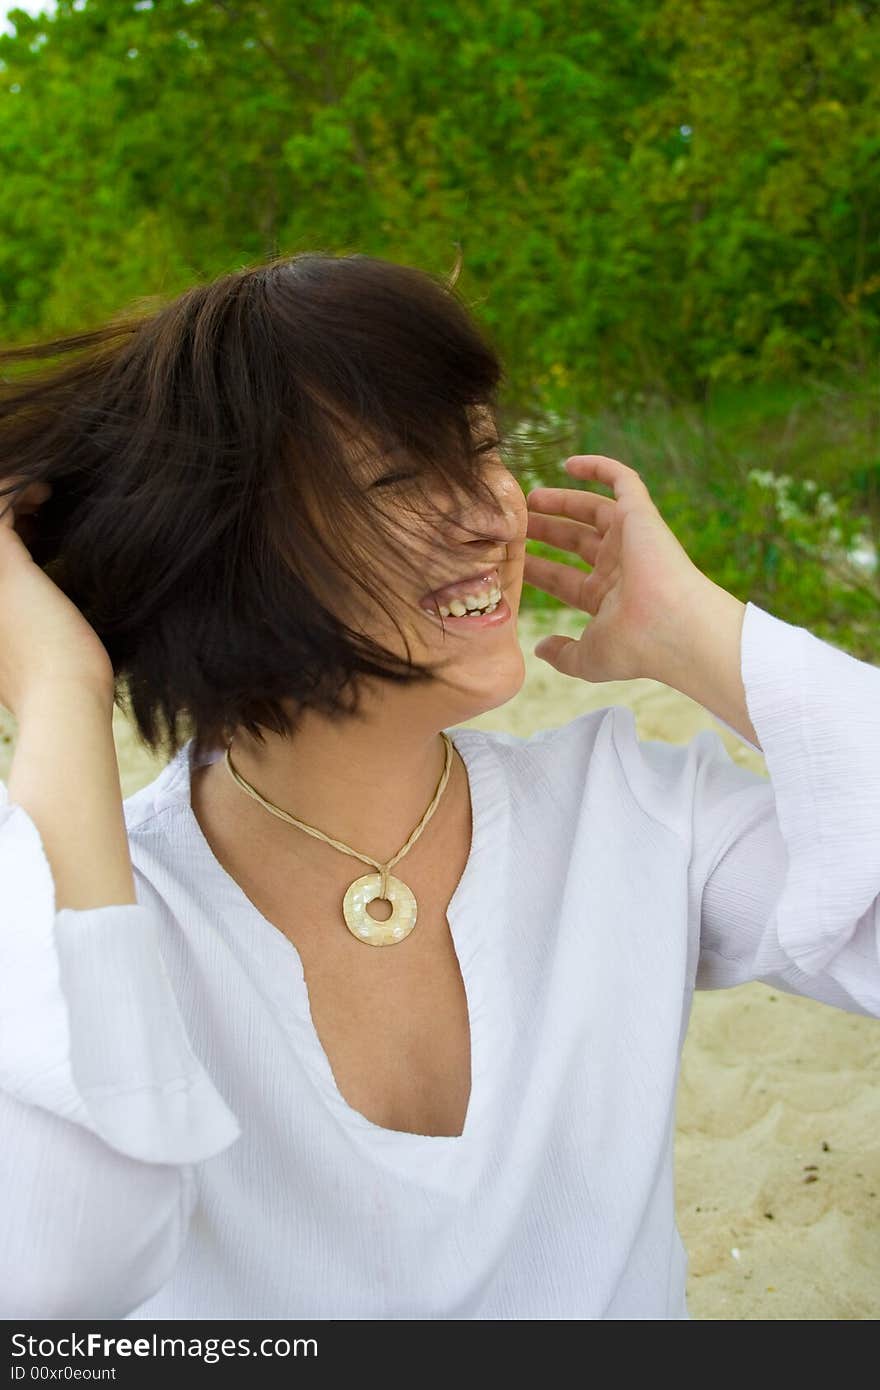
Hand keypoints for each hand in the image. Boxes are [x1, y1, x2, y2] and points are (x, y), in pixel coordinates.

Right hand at [0, 478, 115, 714]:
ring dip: (11, 498)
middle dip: (5, 514)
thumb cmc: (63, 687)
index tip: (33, 525)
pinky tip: (47, 491)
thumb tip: (51, 618)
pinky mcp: (4, 565)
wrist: (63, 703)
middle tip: (36, 505)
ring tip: (42, 496)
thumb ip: (28, 627)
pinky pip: (0, 502)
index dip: (6, 533)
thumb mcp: (33, 653)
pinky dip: (20, 488)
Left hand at [523, 455, 709, 683]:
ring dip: (562, 501)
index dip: (538, 569)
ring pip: (592, 511)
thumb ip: (563, 655)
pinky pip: (623, 480)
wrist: (672, 628)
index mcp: (606, 598)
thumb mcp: (588, 659)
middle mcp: (619, 567)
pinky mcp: (641, 515)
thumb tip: (540, 648)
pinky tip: (568, 463)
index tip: (510, 561)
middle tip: (516, 523)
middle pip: (575, 542)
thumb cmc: (634, 647)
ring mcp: (630, 540)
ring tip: (530, 499)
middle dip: (546, 532)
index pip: (564, 579)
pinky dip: (600, 467)